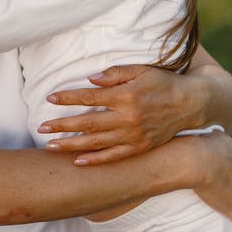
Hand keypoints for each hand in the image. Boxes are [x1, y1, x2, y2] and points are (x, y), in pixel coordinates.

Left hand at [40, 65, 196, 164]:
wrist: (190, 104)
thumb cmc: (163, 83)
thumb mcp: (141, 70)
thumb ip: (115, 74)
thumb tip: (90, 80)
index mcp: (126, 96)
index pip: (90, 98)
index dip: (68, 98)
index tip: (50, 97)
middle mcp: (128, 118)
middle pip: (88, 123)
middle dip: (62, 125)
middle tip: (41, 127)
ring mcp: (133, 135)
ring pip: (96, 143)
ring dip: (71, 145)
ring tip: (50, 146)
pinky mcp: (140, 148)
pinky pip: (114, 156)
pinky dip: (95, 160)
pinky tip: (77, 162)